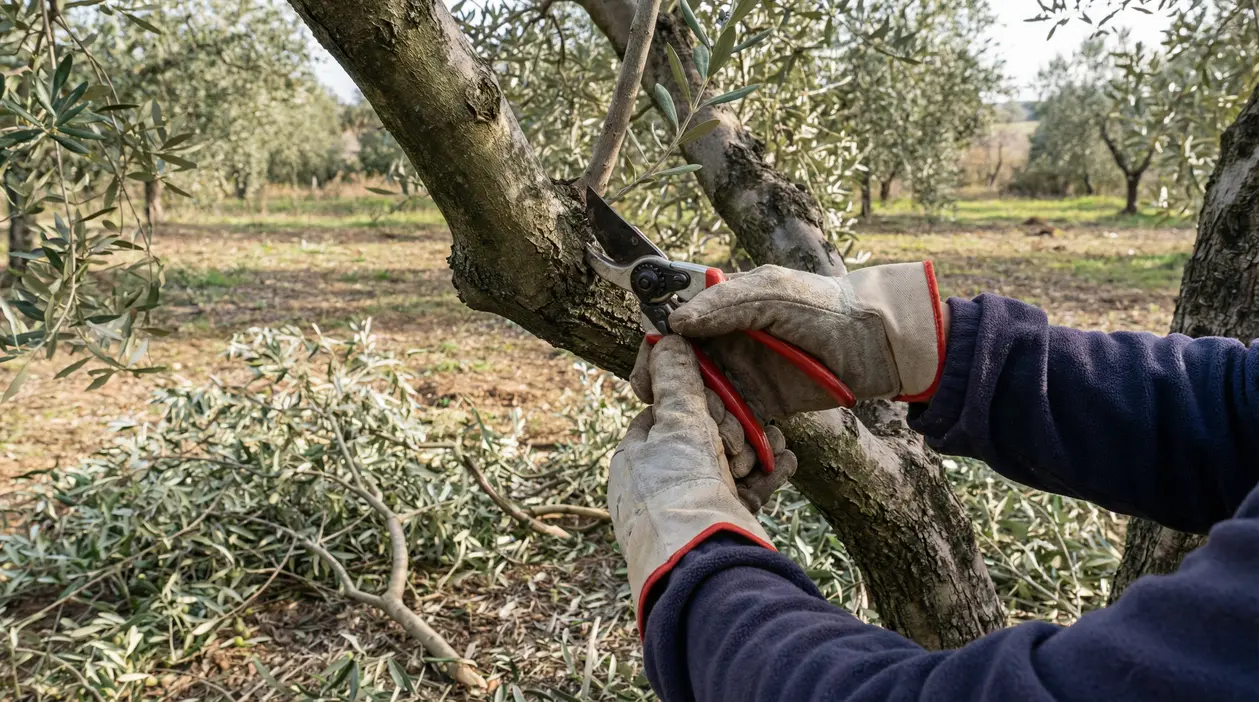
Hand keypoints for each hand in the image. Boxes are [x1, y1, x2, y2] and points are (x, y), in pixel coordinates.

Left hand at [609, 336, 788, 624]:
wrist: (704, 566)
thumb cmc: (679, 490)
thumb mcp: (676, 423)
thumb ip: (677, 380)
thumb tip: (666, 338)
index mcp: (635, 458)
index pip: (662, 411)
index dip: (693, 395)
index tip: (716, 386)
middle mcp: (659, 483)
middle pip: (701, 434)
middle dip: (730, 426)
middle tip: (740, 431)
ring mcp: (692, 505)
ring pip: (729, 461)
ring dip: (753, 447)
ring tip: (772, 442)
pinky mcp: (725, 524)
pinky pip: (749, 488)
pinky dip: (768, 472)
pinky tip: (786, 458)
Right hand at [634, 263, 946, 417]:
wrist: (873, 343)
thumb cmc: (824, 306)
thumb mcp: (773, 292)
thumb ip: (725, 305)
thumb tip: (674, 322)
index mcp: (720, 310)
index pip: (671, 327)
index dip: (655, 347)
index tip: (651, 366)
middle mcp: (723, 343)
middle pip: (676, 369)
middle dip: (666, 389)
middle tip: (666, 404)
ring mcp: (740, 375)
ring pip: (699, 399)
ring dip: (699, 416)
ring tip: (715, 428)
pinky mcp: (760, 406)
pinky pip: (730, 422)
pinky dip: (725, 433)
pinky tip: (732, 443)